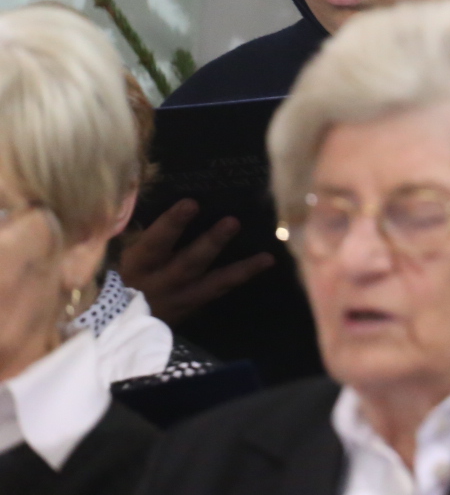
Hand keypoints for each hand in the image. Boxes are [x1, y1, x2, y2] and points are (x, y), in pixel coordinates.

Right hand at [118, 199, 274, 324]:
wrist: (111, 328)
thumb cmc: (116, 276)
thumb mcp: (117, 256)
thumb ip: (135, 234)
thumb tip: (158, 195)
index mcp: (135, 266)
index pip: (152, 244)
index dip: (171, 225)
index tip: (191, 203)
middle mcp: (157, 286)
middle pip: (186, 265)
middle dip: (210, 244)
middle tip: (233, 222)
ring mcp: (176, 301)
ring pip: (210, 284)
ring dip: (238, 269)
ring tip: (265, 257)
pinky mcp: (189, 309)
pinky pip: (217, 292)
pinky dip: (239, 277)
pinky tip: (266, 262)